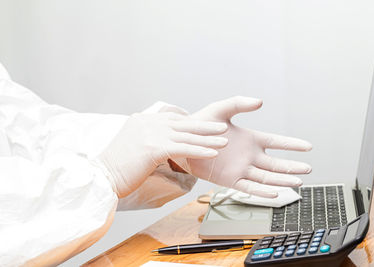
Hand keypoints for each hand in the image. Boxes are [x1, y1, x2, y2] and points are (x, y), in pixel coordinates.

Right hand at [98, 112, 227, 197]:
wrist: (102, 177)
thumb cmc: (117, 167)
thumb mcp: (132, 145)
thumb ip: (148, 139)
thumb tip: (162, 145)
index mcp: (142, 120)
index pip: (172, 119)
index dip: (190, 123)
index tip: (205, 126)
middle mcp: (147, 123)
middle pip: (182, 124)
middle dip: (204, 127)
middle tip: (222, 127)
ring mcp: (150, 133)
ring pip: (186, 136)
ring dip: (207, 139)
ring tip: (223, 141)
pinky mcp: (153, 148)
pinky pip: (182, 149)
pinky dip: (199, 151)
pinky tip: (213, 153)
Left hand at [186, 96, 311, 197]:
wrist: (184, 140)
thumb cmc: (201, 124)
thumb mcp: (221, 109)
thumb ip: (239, 103)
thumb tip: (260, 101)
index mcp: (251, 139)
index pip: (277, 142)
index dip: (292, 145)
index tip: (308, 146)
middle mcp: (249, 156)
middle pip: (276, 164)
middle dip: (292, 167)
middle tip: (308, 169)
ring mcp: (241, 169)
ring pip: (266, 177)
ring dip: (282, 181)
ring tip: (298, 183)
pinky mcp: (230, 179)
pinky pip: (248, 187)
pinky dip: (261, 191)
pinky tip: (274, 193)